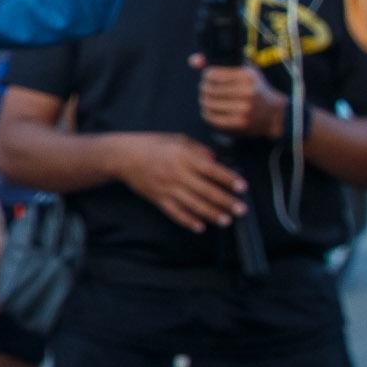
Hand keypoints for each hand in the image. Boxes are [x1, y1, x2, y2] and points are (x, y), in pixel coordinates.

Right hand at [109, 132, 246, 232]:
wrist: (123, 156)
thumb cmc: (151, 145)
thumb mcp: (176, 139)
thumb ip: (197, 149)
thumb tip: (215, 160)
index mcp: (183, 156)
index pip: (211, 170)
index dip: (228, 179)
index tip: (243, 187)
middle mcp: (176, 174)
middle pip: (206, 191)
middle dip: (226, 201)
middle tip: (241, 209)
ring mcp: (167, 188)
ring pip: (193, 205)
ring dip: (212, 214)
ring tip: (226, 221)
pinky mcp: (158, 199)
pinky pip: (175, 213)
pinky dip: (188, 221)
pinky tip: (200, 227)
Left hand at [195, 62, 285, 139]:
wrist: (274, 114)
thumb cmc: (255, 88)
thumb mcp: (243, 70)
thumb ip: (218, 62)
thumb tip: (193, 60)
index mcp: (247, 76)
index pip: (212, 74)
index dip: (206, 76)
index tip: (208, 78)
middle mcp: (246, 92)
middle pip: (208, 89)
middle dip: (204, 89)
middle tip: (206, 90)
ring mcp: (243, 109)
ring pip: (208, 103)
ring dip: (204, 101)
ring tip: (208, 99)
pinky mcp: (239, 123)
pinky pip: (211, 118)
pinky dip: (207, 113)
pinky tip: (211, 110)